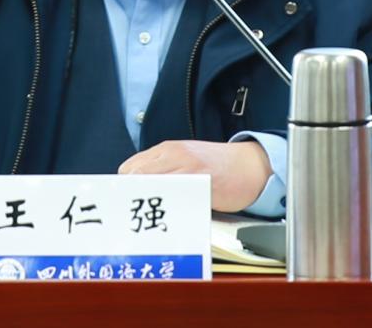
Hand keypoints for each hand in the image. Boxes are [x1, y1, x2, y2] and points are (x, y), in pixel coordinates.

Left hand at [118, 140, 271, 212]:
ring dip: (146, 204)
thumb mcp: (186, 160)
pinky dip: (168, 208)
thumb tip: (137, 193)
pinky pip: (176, 194)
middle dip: (129, 198)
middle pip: (135, 177)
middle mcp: (172, 154)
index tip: (121, 206)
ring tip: (145, 222)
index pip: (129, 169)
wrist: (251, 164)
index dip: (124, 189)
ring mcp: (186, 166)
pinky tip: (169, 219)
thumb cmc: (217, 167)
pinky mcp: (201, 180)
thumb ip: (163, 171)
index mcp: (166, 150)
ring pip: (152, 185)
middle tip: (130, 218)